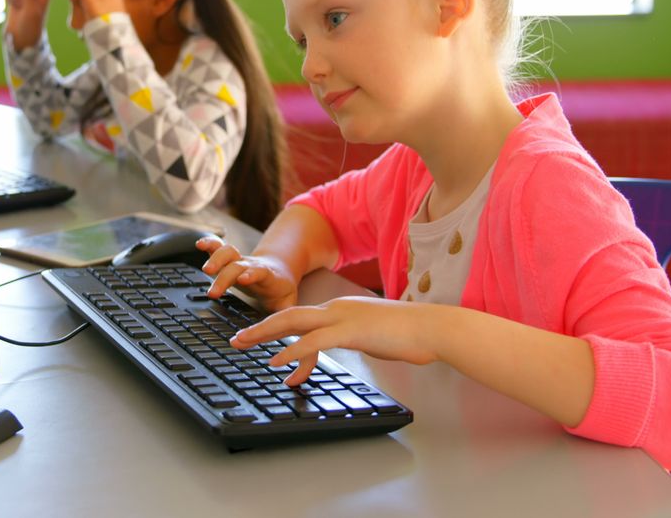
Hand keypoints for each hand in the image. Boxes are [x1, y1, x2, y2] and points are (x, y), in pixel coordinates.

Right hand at [197, 237, 299, 311]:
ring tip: (205, 269)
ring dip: (216, 258)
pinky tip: (199, 244)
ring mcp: (240, 261)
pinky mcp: (230, 259)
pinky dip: (209, 245)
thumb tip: (286, 336)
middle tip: (212, 293)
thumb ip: (285, 318)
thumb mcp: (287, 305)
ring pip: (228, 253)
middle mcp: (251, 266)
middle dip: (224, 277)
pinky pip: (219, 248)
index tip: (243, 279)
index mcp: (267, 277)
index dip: (251, 274)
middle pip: (237, 266)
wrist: (279, 272)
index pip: (259, 272)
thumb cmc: (280, 292)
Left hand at [229, 296, 439, 385]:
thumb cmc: (409, 335)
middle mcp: (336, 309)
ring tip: (243, 344)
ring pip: (293, 322)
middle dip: (260, 327)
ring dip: (264, 334)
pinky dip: (291, 351)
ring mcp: (343, 318)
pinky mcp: (351, 332)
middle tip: (237, 338)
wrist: (433, 328)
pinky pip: (314, 341)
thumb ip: (355, 339)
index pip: (300, 316)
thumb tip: (346, 346)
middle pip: (288, 314)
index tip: (256, 335)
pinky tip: (275, 361)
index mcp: (341, 310)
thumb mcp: (373, 335)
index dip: (275, 325)